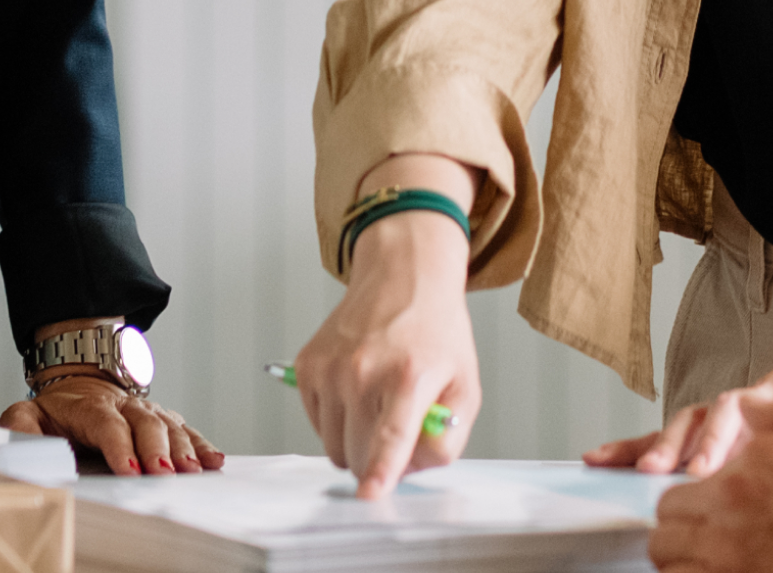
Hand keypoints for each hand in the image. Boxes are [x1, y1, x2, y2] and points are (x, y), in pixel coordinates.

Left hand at [3, 366, 223, 474]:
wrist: (81, 378)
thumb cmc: (57, 408)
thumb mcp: (29, 412)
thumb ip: (21, 425)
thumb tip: (21, 440)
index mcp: (91, 407)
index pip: (107, 425)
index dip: (120, 446)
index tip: (129, 470)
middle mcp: (124, 406)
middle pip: (145, 424)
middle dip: (157, 450)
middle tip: (165, 475)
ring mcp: (147, 410)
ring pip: (169, 426)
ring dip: (183, 449)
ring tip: (193, 471)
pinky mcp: (163, 418)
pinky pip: (185, 429)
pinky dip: (201, 444)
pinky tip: (214, 460)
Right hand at [289, 165, 481, 499]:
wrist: (402, 279)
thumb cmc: (435, 334)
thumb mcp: (465, 385)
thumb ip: (447, 438)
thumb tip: (411, 469)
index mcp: (410, 375)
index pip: (391, 435)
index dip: (380, 471)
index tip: (369, 495)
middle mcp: (364, 369)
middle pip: (357, 452)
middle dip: (376, 461)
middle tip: (397, 432)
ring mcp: (330, 367)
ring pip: (332, 445)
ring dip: (354, 442)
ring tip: (378, 406)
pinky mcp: (307, 366)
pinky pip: (317, 423)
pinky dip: (336, 421)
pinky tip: (357, 392)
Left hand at [588, 286, 772, 474]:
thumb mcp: (760, 446)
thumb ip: (727, 472)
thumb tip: (688, 507)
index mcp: (719, 427)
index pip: (668, 437)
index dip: (631, 448)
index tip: (595, 459)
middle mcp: (734, 410)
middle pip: (688, 421)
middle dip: (665, 447)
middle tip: (647, 470)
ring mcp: (765, 402)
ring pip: (726, 413)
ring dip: (712, 440)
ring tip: (703, 468)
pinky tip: (768, 443)